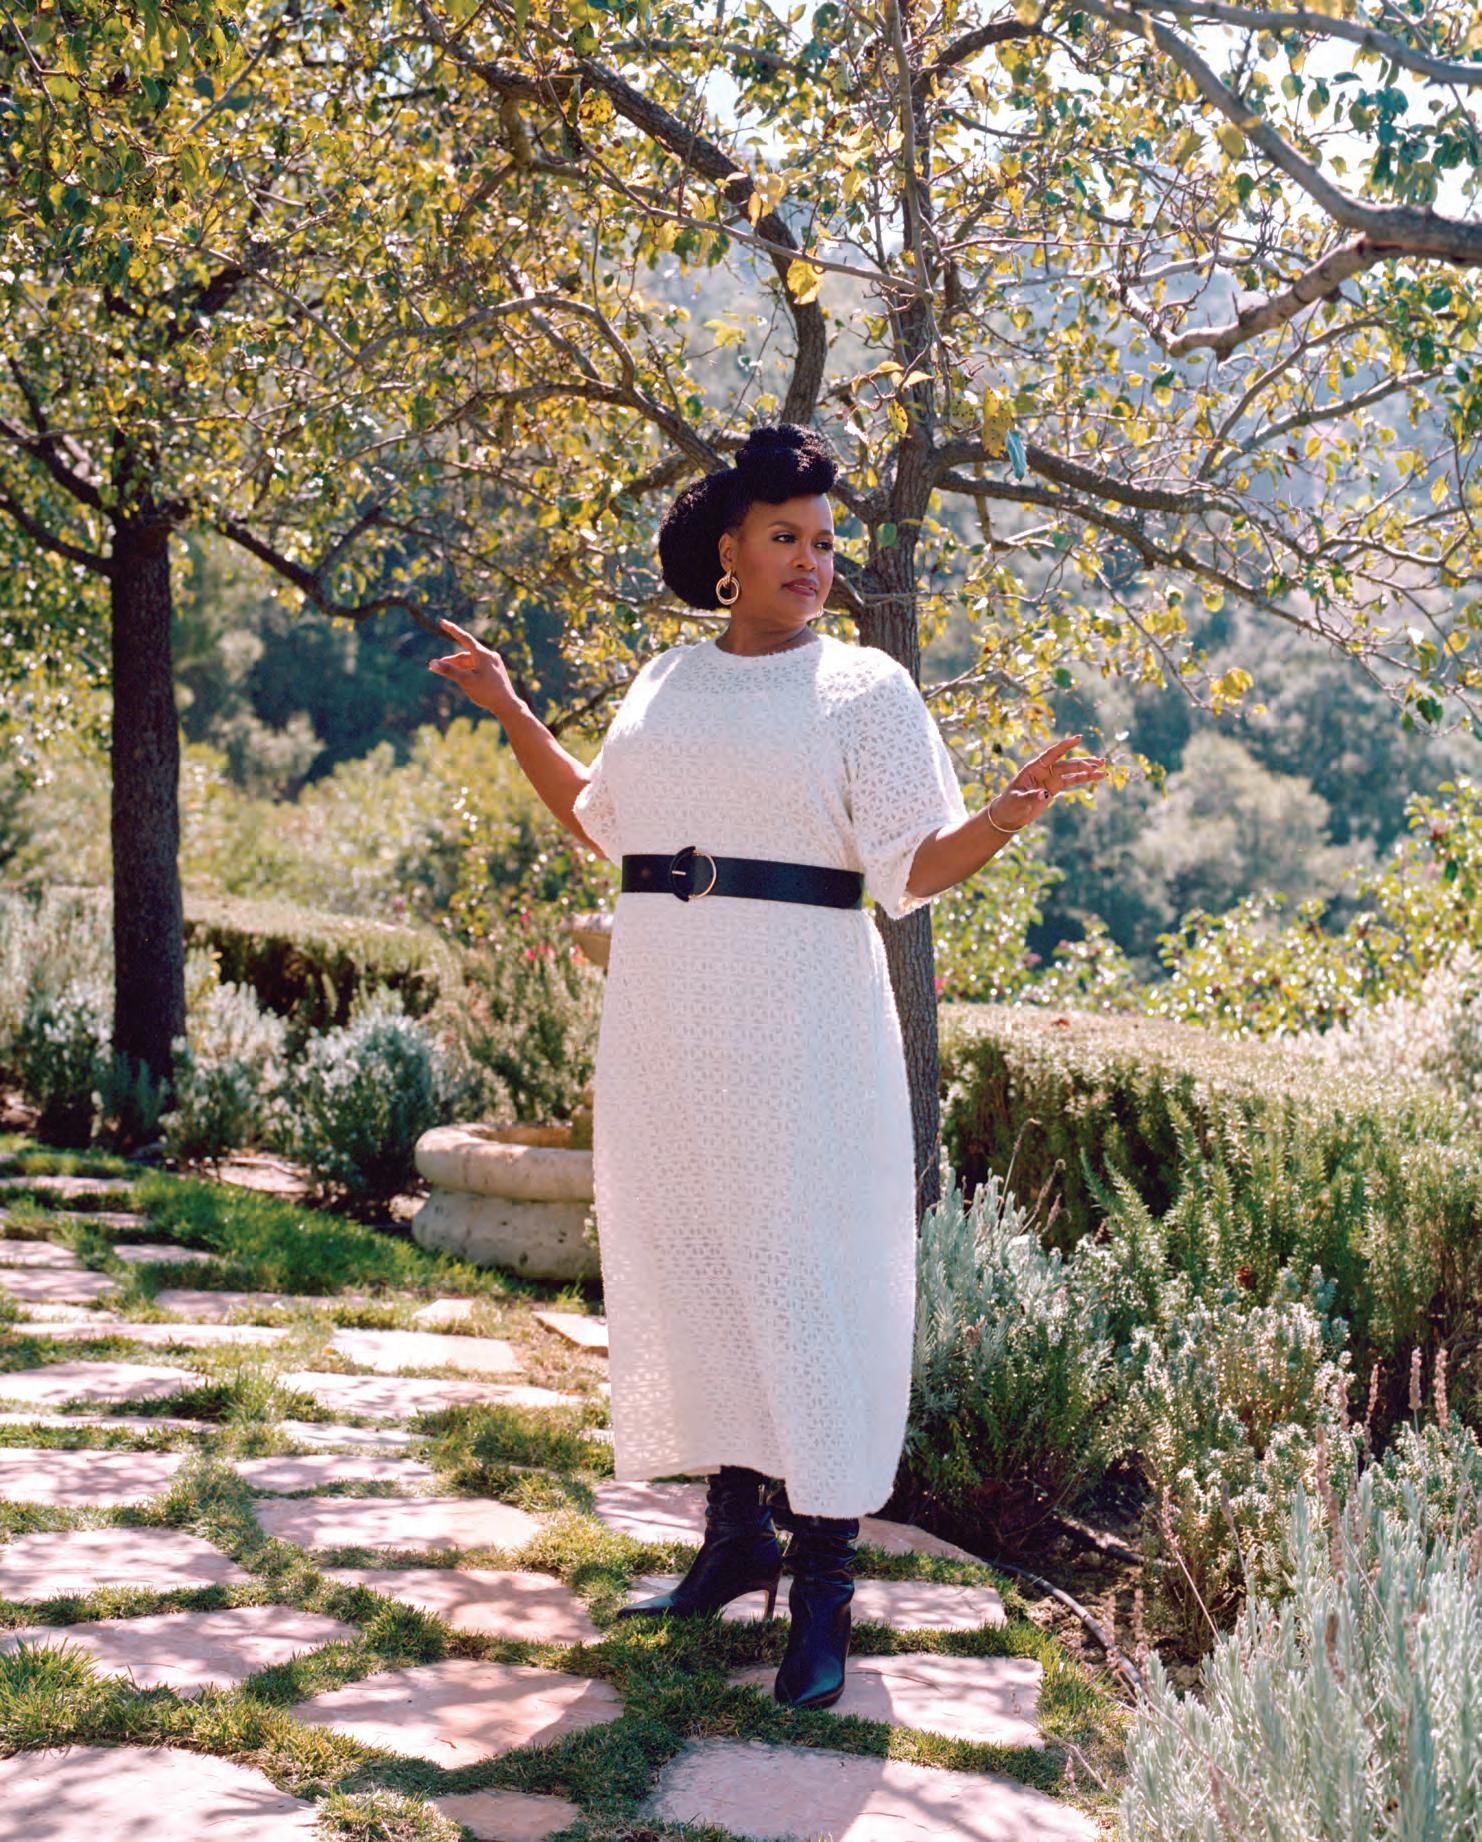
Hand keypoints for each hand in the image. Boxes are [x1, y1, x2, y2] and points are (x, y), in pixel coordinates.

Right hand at [426, 618, 517, 717]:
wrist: (507, 705)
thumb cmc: (487, 692)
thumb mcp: (465, 681)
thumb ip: (448, 670)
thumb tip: (432, 663)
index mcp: (483, 654)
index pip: (464, 638)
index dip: (452, 630)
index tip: (442, 622)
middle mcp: (490, 655)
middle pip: (466, 654)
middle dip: (451, 660)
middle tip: (435, 666)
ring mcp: (494, 663)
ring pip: (471, 661)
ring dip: (459, 666)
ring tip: (447, 673)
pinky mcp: (495, 670)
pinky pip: (478, 666)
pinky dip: (468, 670)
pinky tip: (462, 677)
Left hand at [989, 732, 1107, 832]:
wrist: (1009, 815)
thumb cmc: (1009, 805)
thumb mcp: (1018, 801)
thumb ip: (1031, 796)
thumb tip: (1045, 794)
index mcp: (1033, 767)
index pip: (1051, 754)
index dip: (1065, 746)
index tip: (1078, 738)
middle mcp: (1044, 770)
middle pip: (1066, 764)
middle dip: (1082, 763)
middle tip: (1097, 763)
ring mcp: (1051, 778)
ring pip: (1072, 771)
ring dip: (1087, 768)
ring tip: (1103, 765)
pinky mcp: (1055, 787)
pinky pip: (1072, 781)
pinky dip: (1085, 779)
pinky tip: (1098, 776)